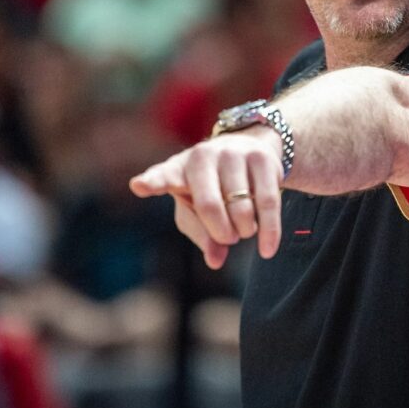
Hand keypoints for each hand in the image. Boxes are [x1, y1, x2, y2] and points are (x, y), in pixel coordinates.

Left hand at [129, 129, 284, 268]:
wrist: (249, 148)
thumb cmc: (212, 187)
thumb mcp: (197, 211)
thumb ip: (202, 236)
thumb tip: (215, 259)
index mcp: (178, 169)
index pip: (162, 177)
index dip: (151, 182)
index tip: (139, 186)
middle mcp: (203, 156)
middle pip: (209, 205)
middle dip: (221, 232)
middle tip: (228, 238)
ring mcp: (233, 154)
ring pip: (241, 208)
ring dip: (244, 231)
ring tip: (243, 229)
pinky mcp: (262, 159)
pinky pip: (267, 203)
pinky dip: (269, 231)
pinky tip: (267, 249)